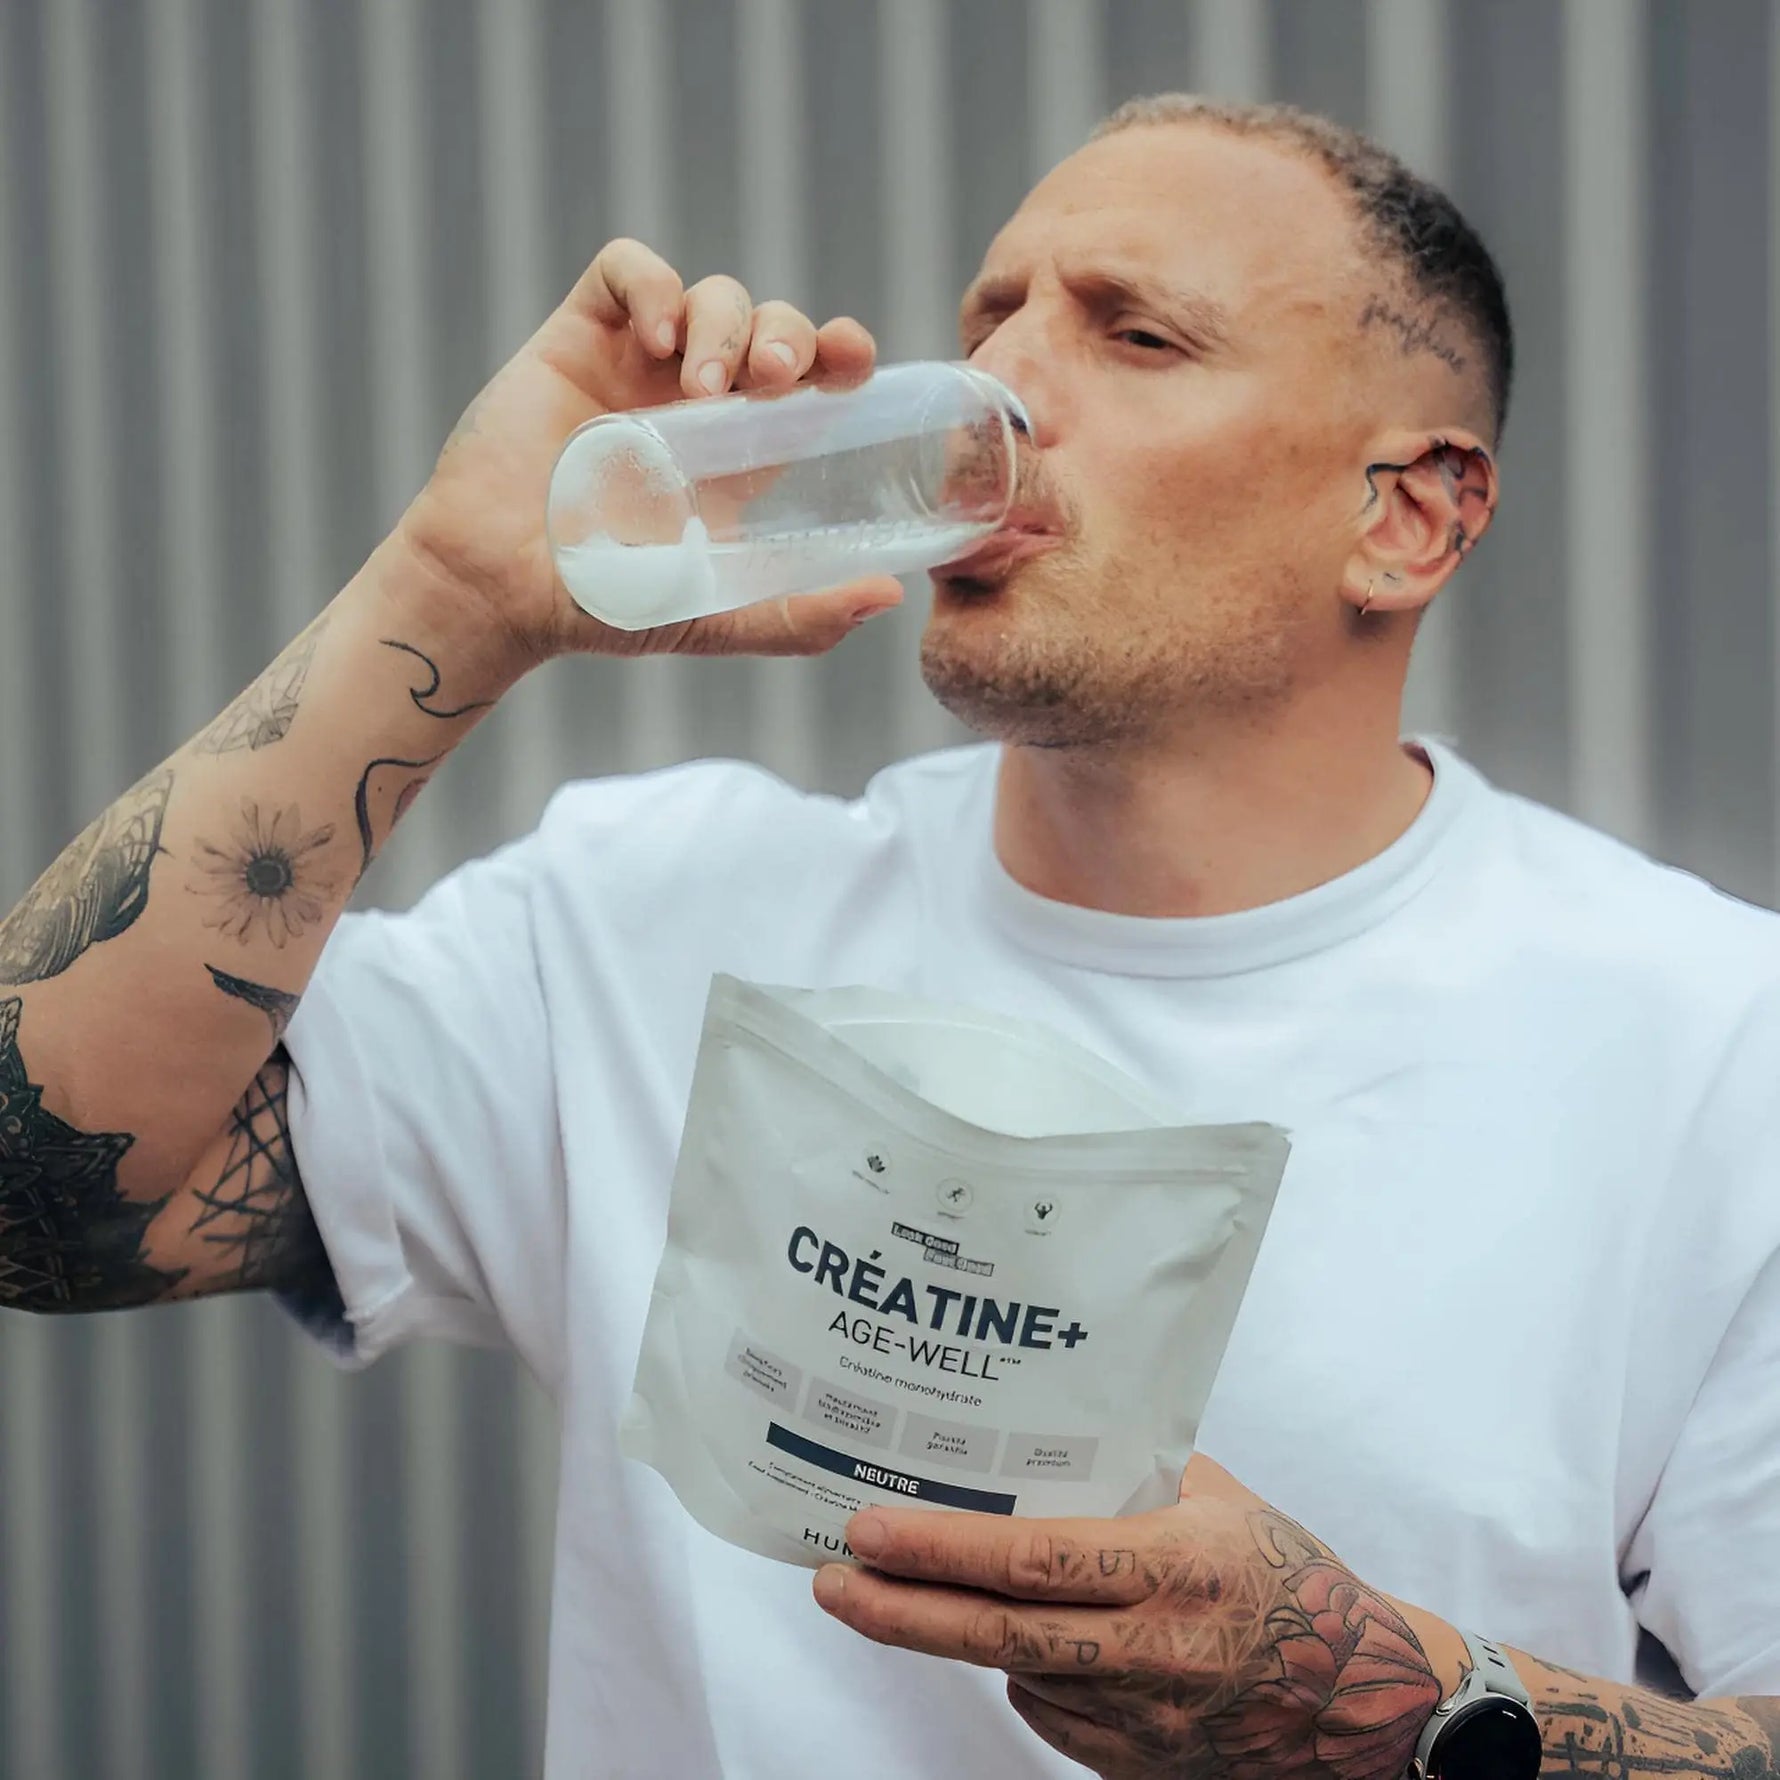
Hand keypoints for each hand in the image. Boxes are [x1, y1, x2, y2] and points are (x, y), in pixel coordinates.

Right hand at [396, 237, 901, 666]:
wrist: (501, 588)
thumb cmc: (604, 606)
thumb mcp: (717, 615)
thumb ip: (800, 618)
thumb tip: (888, 597)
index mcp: (744, 452)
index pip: (815, 377)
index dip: (842, 353)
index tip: (854, 363)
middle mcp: (700, 400)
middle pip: (772, 324)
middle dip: (787, 334)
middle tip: (775, 378)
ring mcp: (639, 363)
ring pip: (712, 293)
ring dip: (725, 323)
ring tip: (701, 386)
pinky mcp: (579, 337)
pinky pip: (627, 270)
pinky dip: (655, 284)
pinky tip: (660, 335)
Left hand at [813, 1457, 1445, 1779]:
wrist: (1363, 1701)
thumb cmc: (1290, 1578)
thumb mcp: (1224, 1499)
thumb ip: (1136, 1470)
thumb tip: (1041, 1435)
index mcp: (1175, 1567)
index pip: (1034, 1561)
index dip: (942, 1550)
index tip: (869, 1531)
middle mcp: (1153, 1652)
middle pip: (998, 1636)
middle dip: (901, 1612)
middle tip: (833, 1583)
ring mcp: (1143, 1723)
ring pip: (1017, 1675)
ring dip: (952, 1635)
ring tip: (899, 1594)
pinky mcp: (1138, 1766)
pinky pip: (1052, 1714)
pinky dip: (1023, 1672)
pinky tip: (1020, 1637)